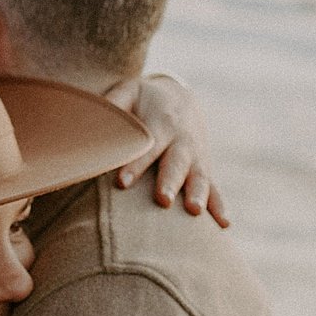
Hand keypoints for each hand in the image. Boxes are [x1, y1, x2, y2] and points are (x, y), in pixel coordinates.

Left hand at [107, 72, 229, 224]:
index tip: (121, 183)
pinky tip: (223, 224)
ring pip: (199, 176)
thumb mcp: (130, 91)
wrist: (180, 96)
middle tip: (162, 201)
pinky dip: (219, 205)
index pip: (147, 147)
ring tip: (194, 212)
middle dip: (170, 182)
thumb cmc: (145, 98)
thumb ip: (113, 102)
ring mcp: (197, 155)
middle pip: (176, 164)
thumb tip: (92, 114)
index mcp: (162, 124)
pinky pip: (214, 187)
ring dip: (198, 194)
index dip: (135, 165)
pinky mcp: (204, 167)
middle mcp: (182, 141)